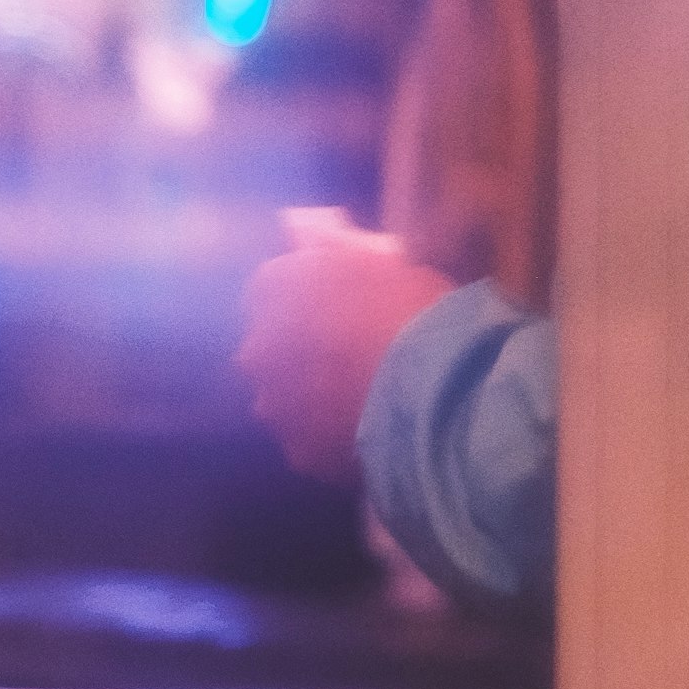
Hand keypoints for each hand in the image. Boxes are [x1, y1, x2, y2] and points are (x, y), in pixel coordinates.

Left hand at [236, 210, 451, 481]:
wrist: (432, 391)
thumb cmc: (411, 309)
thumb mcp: (381, 258)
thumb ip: (338, 251)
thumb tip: (311, 233)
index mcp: (271, 286)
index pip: (277, 285)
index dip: (311, 296)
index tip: (344, 304)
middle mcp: (256, 347)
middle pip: (273, 345)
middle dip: (303, 348)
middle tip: (356, 353)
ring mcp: (273, 406)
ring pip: (288, 396)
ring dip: (313, 395)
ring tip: (368, 398)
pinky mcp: (299, 455)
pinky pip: (312, 439)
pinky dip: (332, 436)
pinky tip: (373, 432)